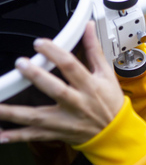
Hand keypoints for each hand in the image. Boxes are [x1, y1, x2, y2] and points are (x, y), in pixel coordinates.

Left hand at [0, 21, 123, 144]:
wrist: (114, 132)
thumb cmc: (110, 102)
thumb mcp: (106, 74)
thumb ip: (94, 50)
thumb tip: (88, 27)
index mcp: (89, 87)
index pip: (72, 66)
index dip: (56, 53)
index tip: (40, 43)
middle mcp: (77, 103)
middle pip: (56, 90)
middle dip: (37, 77)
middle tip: (20, 63)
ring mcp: (65, 120)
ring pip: (37, 116)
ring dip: (14, 112)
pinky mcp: (57, 132)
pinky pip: (34, 135)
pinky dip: (16, 136)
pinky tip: (0, 135)